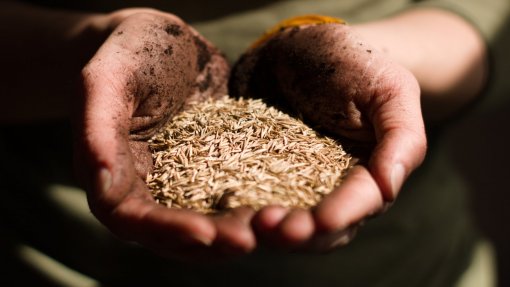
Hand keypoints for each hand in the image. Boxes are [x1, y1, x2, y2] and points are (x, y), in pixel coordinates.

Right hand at [74, 9, 255, 259]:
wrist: (165, 41)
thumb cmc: (129, 54)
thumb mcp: (107, 80)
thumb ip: (98, 130)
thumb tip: (100, 183)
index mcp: (113, 178)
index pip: (134, 220)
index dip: (167, 231)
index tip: (205, 233)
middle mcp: (150, 189)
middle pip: (176, 232)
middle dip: (212, 240)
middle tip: (249, 239)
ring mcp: (185, 181)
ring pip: (209, 218)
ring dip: (237, 228)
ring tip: (272, 225)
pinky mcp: (214, 167)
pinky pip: (234, 190)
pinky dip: (255, 200)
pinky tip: (283, 199)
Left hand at [229, 23, 426, 250]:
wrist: (304, 49)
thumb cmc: (355, 64)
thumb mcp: (389, 89)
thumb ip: (402, 137)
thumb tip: (391, 186)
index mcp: (372, 172)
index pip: (362, 202)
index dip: (343, 213)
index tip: (322, 221)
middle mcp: (337, 188)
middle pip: (324, 227)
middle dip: (301, 232)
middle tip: (271, 226)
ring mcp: (297, 184)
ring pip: (289, 221)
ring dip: (270, 229)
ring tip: (249, 224)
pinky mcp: (263, 175)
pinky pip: (256, 198)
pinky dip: (243, 211)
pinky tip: (226, 211)